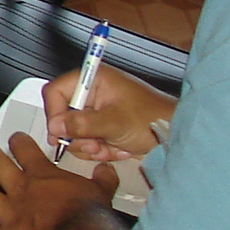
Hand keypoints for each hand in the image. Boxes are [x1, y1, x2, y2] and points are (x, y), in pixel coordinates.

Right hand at [42, 66, 175, 162]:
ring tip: (108, 148)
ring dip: (89, 146)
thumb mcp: (114, 122)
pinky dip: (99, 149)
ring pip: (74, 132)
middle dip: (77, 136)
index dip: (54, 113)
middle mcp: (92, 94)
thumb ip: (82, 124)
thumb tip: (55, 127)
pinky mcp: (102, 128)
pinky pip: (87, 141)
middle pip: (63, 115)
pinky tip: (117, 149)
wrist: (175, 137)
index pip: (56, 92)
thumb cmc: (152, 120)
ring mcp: (97, 112)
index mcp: (93, 80)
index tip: (60, 133)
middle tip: (92, 145)